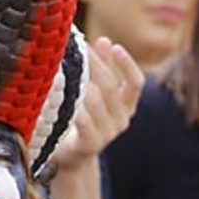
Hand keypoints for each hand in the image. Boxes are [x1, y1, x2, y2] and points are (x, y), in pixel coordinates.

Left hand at [50, 36, 143, 171]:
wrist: (71, 157)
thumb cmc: (82, 119)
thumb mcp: (96, 93)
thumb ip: (103, 69)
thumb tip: (105, 40)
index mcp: (127, 106)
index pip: (136, 83)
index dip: (127, 64)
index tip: (115, 47)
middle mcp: (121, 120)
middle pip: (110, 87)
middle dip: (94, 64)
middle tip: (78, 49)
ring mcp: (108, 134)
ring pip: (95, 101)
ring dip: (80, 83)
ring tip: (64, 67)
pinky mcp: (91, 144)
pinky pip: (83, 120)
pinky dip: (74, 105)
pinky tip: (62, 93)